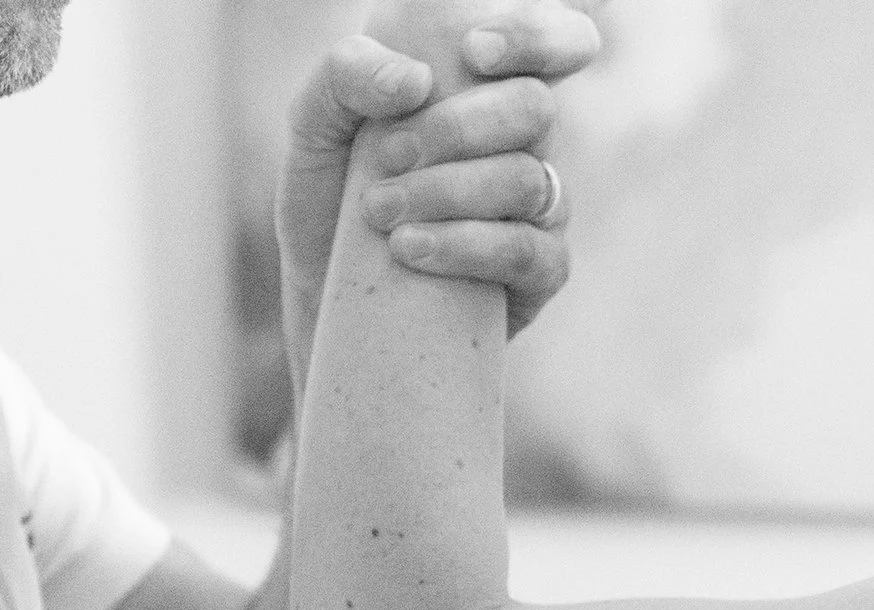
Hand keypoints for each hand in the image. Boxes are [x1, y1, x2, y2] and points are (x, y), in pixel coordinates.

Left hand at [276, 4, 600, 391]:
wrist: (328, 310)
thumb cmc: (329, 211)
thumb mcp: (313, 132)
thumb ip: (345, 78)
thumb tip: (416, 81)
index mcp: (488, 93)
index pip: (560, 40)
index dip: (538, 35)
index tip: (474, 51)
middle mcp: (525, 144)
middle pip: (536, 106)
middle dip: (457, 127)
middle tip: (387, 155)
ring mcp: (541, 210)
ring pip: (527, 179)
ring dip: (445, 191)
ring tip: (378, 212)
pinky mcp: (541, 275)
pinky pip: (530, 251)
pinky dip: (465, 246)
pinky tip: (410, 250)